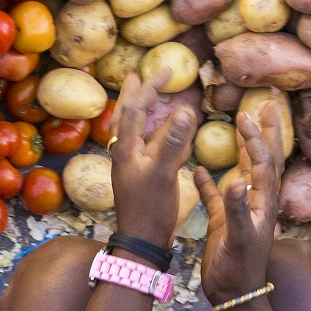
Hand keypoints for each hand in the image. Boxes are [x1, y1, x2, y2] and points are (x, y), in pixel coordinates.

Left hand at [108, 73, 197, 243]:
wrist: (143, 239)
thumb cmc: (150, 208)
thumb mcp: (163, 172)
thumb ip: (173, 142)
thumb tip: (183, 110)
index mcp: (127, 149)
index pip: (134, 110)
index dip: (148, 88)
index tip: (165, 70)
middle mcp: (127, 153)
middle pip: (127, 116)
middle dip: (135, 95)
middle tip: (138, 75)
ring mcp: (135, 164)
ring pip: (139, 130)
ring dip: (147, 111)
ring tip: (153, 95)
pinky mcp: (144, 175)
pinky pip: (151, 147)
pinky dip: (160, 133)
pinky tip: (170, 131)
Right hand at [193, 91, 283, 302]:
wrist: (233, 295)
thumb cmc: (238, 269)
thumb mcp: (238, 239)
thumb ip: (237, 210)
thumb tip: (236, 180)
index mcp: (262, 202)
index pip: (263, 162)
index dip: (257, 138)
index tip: (247, 115)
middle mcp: (256, 200)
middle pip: (265, 158)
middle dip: (267, 131)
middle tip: (267, 104)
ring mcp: (241, 210)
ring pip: (245, 170)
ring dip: (245, 147)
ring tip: (243, 124)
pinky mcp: (225, 221)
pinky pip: (217, 195)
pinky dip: (209, 180)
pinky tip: (197, 169)